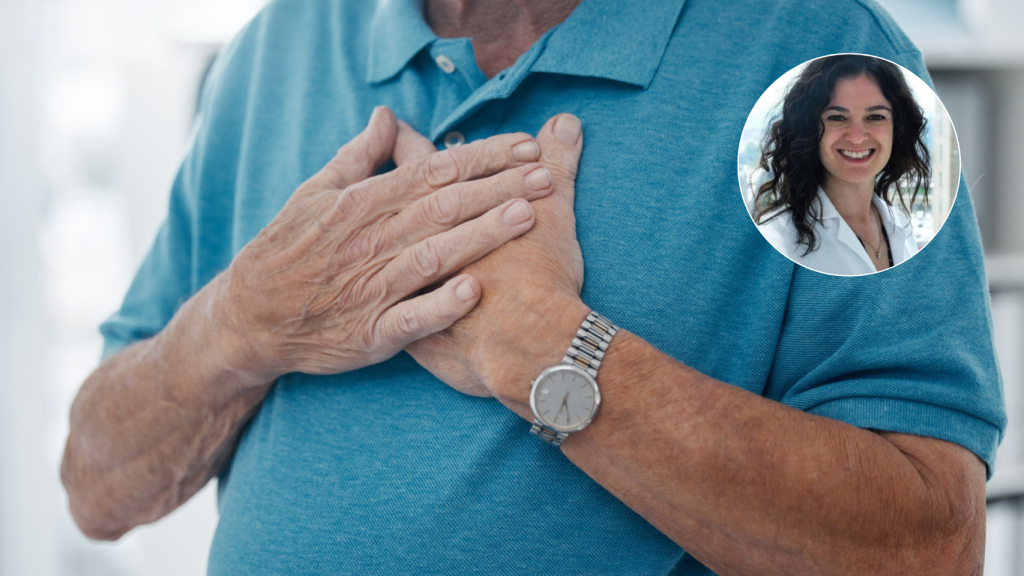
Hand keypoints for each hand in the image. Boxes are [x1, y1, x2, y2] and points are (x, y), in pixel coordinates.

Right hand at [213, 107, 556, 382]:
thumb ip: (357, 157)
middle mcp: (368, 242)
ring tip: (527, 217)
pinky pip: (410, 320)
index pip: (432, 172)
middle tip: (546, 176)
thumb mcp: (313, 193)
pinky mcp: (368, 334)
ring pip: (433, 256)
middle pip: (443, 207)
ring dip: (482, 236)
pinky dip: (441, 306)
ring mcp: (368, 289)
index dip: (482, 158)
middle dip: (499, 189)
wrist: (248, 318)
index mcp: (359, 204)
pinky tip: (476, 291)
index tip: (525, 148)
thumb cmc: (287, 250)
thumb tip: (389, 116)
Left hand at [402, 114, 588, 407]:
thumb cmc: (545, 277)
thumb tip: (566, 120)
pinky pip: (384, 311)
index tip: (401, 132)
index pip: (421, 167)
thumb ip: (558, 162)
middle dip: (386, 193)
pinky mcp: (399, 331)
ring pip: (381, 259)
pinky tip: (384, 288)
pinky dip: (385, 297)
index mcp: (443, 211)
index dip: (411, 145)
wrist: (530, 347)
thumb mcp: (554, 210)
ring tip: (377, 229)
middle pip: (390, 209)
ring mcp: (400, 290)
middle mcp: (409, 246)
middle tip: (376, 176)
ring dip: (382, 243)